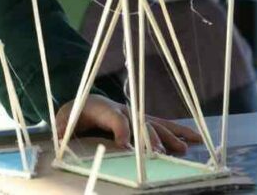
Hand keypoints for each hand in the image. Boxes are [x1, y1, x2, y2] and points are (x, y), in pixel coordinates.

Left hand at [55, 94, 200, 155]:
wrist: (85, 102)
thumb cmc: (74, 114)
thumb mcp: (64, 119)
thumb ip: (63, 125)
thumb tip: (61, 132)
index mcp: (102, 108)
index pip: (115, 116)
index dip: (121, 128)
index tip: (126, 144)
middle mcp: (123, 109)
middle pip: (139, 122)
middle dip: (149, 138)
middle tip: (157, 155)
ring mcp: (135, 114)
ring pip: (155, 124)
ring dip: (169, 137)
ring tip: (183, 150)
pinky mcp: (143, 120)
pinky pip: (163, 125)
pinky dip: (179, 131)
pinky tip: (196, 138)